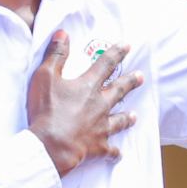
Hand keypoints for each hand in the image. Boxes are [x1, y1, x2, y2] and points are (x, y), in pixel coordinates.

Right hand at [28, 29, 140, 173]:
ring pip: (119, 120)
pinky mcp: (98, 146)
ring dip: (127, 118)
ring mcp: (101, 126)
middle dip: (130, 82)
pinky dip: (114, 152)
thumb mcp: (45, 76)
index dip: (116, 53)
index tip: (127, 46)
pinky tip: (118, 154)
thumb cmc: (47, 110)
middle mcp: (100, 105)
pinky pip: (110, 150)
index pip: (105, 64)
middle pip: (119, 90)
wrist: (52, 145)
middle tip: (140, 77)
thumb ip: (56, 54)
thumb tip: (63, 33)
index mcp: (88, 86)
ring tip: (134, 116)